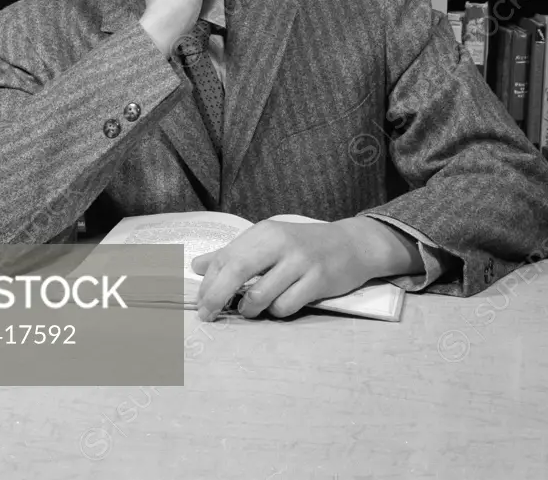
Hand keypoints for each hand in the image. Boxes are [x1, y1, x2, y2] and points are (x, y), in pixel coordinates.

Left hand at [190, 217, 419, 320]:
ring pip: (260, 294)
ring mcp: (300, 261)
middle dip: (216, 297)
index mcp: (264, 232)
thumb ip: (233, 254)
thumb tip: (196, 266)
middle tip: (207, 315)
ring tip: (250, 310)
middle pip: (236, 271)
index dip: (209, 282)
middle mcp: (280, 243)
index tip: (200, 302)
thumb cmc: (303, 245)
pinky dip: (277, 312)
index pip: (226, 257)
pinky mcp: (318, 280)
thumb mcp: (268, 242)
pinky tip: (279, 306)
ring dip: (249, 309)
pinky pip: (286, 306)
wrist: (351, 244)